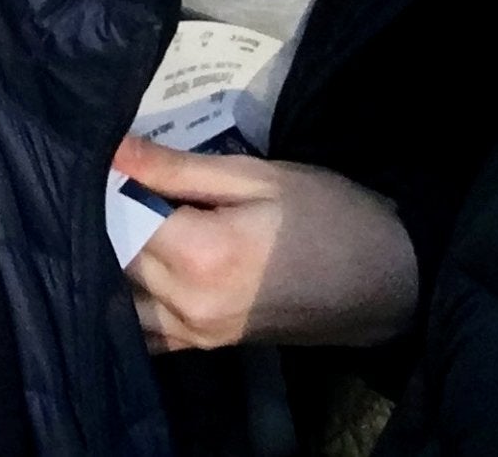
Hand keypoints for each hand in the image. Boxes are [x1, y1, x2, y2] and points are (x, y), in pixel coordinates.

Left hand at [115, 136, 418, 350]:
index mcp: (201, 255)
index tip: (118, 154)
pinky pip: (144, 330)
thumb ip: (178, 169)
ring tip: (137, 216)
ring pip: (121, 296)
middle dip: (112, 216)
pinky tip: (146, 263)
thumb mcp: (258, 176)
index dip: (114, 182)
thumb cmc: (329, 215)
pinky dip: (132, 297)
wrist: (385, 281)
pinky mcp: (204, 346)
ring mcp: (194, 334)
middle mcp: (187, 304)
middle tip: (127, 177)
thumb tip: (115, 150)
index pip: (121, 216)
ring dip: (118, 257)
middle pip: (116, 256)